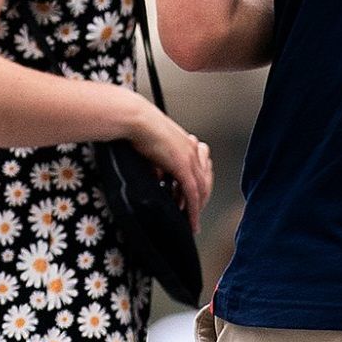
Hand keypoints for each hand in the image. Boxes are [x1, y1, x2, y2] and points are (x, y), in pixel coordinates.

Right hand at [121, 94, 214, 223]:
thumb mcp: (153, 150)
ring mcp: (190, 158)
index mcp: (186, 144)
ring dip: (197, 208)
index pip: (198, 171)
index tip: (189, 201)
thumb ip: (159, 165)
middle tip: (192, 216)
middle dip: (200, 202)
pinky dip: (193, 209)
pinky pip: (192, 193)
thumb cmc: (139, 127)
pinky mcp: (183, 166)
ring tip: (191, 221)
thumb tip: (158, 177)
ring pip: (201, 190)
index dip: (197, 189)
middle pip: (204, 182)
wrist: (136, 119)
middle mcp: (192, 150)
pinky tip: (190, 220)